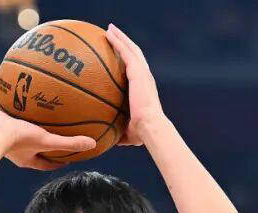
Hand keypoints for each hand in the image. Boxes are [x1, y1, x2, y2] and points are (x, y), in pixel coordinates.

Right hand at [0, 109, 95, 169]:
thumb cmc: (18, 139)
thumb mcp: (48, 141)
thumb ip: (69, 143)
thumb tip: (92, 144)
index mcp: (27, 159)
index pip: (46, 164)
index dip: (58, 163)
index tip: (68, 159)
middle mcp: (17, 151)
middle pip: (35, 149)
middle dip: (46, 145)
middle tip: (57, 138)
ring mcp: (7, 138)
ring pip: (24, 134)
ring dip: (33, 128)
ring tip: (42, 118)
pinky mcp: (0, 125)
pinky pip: (14, 118)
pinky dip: (21, 112)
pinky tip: (27, 98)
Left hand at [105, 24, 165, 145]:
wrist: (150, 127)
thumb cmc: (141, 133)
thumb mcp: (127, 131)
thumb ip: (118, 130)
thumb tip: (106, 138)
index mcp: (144, 88)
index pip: (137, 70)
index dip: (129, 60)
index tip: (120, 54)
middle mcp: (146, 77)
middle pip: (135, 54)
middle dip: (125, 42)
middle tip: (113, 34)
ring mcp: (143, 73)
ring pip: (131, 49)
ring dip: (120, 37)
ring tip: (110, 29)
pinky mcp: (138, 72)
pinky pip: (126, 52)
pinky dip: (118, 41)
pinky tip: (108, 34)